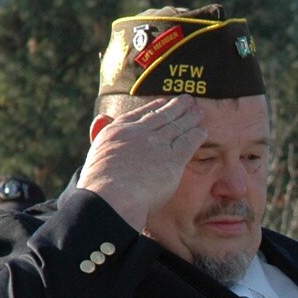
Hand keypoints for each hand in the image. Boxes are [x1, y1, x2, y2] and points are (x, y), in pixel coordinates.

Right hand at [77, 98, 206, 232]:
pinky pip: (188, 141)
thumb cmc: (99, 185)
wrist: (110, 197)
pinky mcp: (172, 158)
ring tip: (199, 111)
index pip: (138, 115)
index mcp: (117, 132)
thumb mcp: (94, 152)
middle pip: (161, 116)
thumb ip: (99, 133)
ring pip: (176, 126)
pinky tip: (203, 130)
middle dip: (175, 107)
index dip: (152, 108)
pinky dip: (197, 134)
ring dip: (190, 117)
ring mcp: (156, 144)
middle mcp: (138, 133)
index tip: (162, 102)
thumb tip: (101, 118)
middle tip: (187, 100)